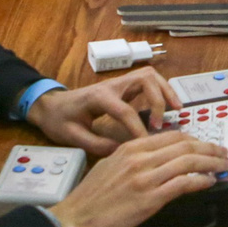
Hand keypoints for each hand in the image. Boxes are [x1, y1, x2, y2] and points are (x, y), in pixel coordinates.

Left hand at [27, 69, 180, 156]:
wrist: (50, 105)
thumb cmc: (59, 120)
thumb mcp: (72, 136)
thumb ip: (96, 144)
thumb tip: (122, 150)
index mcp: (98, 97)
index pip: (125, 110)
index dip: (138, 128)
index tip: (147, 144)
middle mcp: (111, 86)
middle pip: (145, 79)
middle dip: (158, 100)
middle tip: (161, 124)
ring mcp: (118, 83)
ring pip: (150, 76)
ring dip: (165, 91)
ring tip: (176, 110)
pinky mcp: (123, 87)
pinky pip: (148, 82)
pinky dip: (162, 91)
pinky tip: (169, 106)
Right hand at [48, 130, 227, 226]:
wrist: (74, 219)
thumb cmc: (89, 198)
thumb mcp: (110, 166)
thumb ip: (133, 159)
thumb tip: (157, 159)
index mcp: (129, 148)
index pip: (171, 136)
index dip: (195, 139)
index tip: (206, 144)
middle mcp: (139, 158)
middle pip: (184, 145)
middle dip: (209, 148)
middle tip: (222, 153)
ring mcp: (145, 178)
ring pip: (188, 161)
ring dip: (211, 163)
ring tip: (223, 166)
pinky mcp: (149, 199)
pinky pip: (183, 183)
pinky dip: (201, 180)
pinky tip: (209, 182)